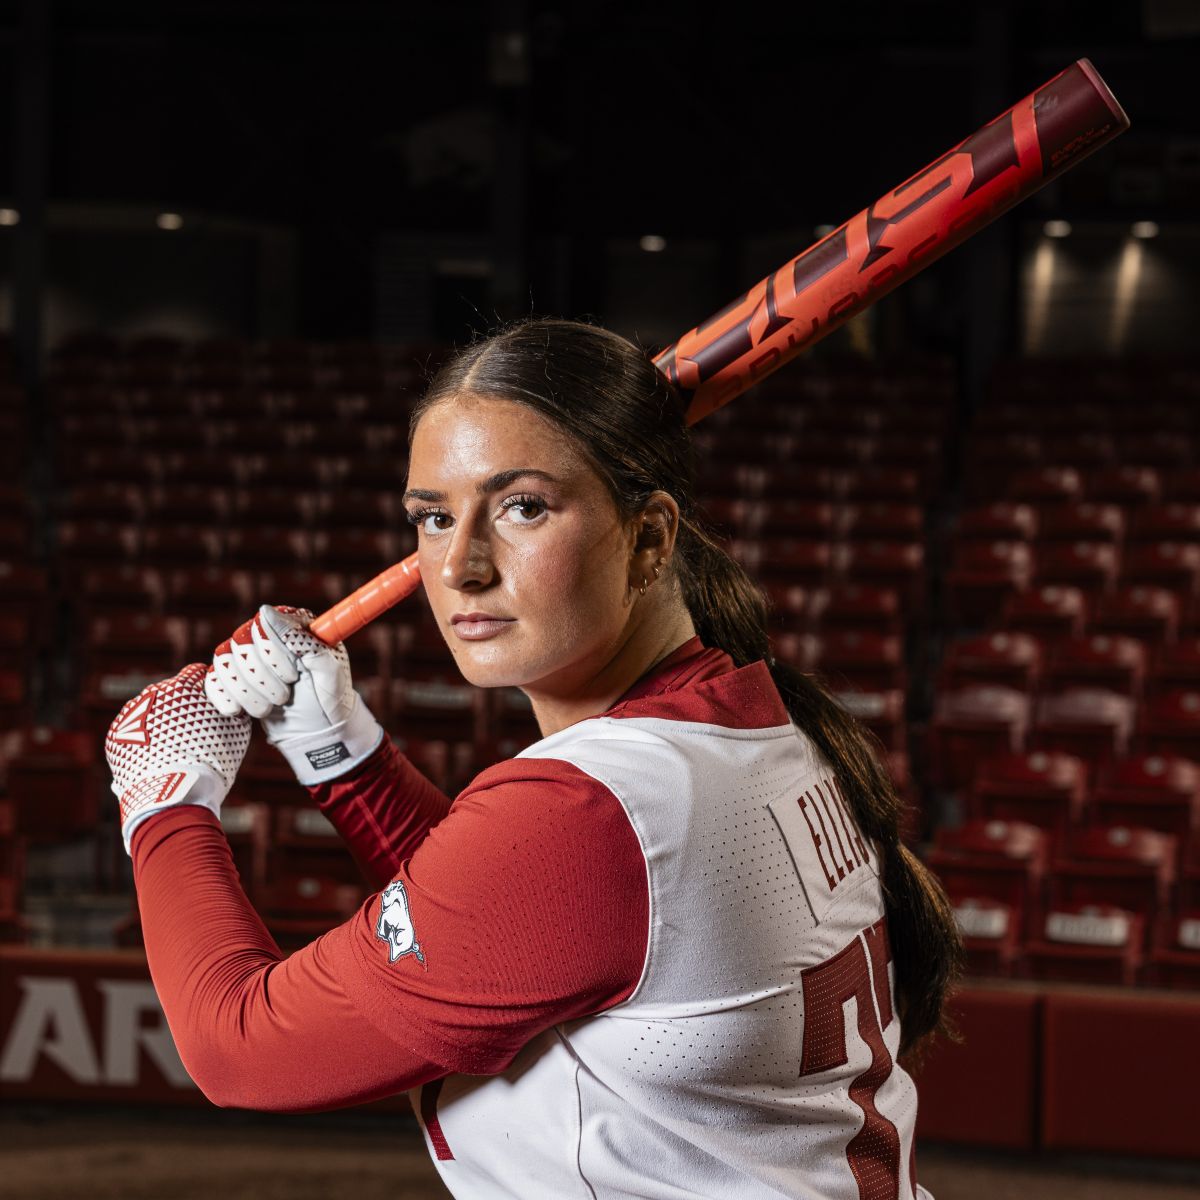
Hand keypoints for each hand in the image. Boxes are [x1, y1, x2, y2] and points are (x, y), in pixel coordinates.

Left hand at [106, 663, 252, 853]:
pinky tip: (157, 756)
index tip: (212, 700)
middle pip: (170, 691)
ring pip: (149, 711)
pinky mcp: (115, 737)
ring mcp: (129, 715)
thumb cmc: (212, 761)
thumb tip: (233, 700)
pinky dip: (143, 739)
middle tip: (194, 728)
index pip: (196, 672)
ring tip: (174, 747)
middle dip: (181, 704)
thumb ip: (231, 705)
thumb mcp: (236, 728)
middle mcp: (152, 694)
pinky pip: (132, 732)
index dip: (206, 686)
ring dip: (160, 721)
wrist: (173, 796)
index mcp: (182, 686)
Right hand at [204, 604, 382, 785]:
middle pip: (240, 644)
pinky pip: (212, 680)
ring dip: (247, 692)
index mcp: (292, 623)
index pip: (263, 624)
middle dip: (262, 678)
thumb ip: (303, 640)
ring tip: (270, 706)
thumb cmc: (328, 696)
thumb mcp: (329, 670)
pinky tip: (242, 711)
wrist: (317, 729)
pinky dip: (225, 698)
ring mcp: (246, 654)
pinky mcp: (232, 677)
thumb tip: (264, 611)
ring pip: (224, 664)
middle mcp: (265, 633)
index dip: (273, 655)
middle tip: (284, 696)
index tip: (292, 676)